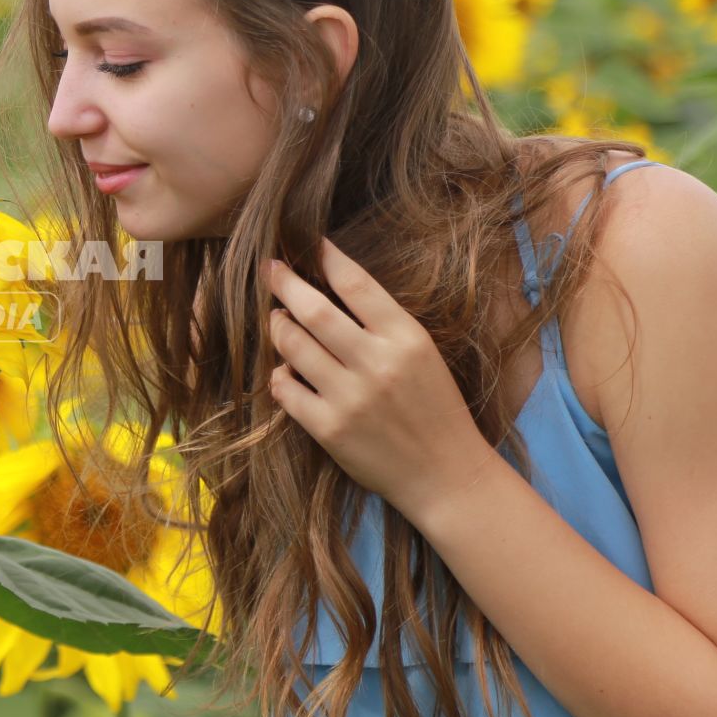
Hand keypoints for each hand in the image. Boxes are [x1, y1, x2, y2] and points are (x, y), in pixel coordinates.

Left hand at [265, 237, 497, 524]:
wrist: (447, 474)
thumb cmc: (434, 408)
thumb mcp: (422, 354)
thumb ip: (382, 325)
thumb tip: (328, 290)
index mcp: (406, 338)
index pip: (356, 284)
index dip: (326, 257)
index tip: (307, 242)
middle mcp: (377, 363)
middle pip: (314, 310)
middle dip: (285, 283)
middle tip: (269, 268)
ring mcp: (350, 397)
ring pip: (293, 346)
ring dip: (278, 327)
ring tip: (277, 319)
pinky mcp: (329, 428)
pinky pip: (285, 389)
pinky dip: (279, 374)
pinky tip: (287, 371)